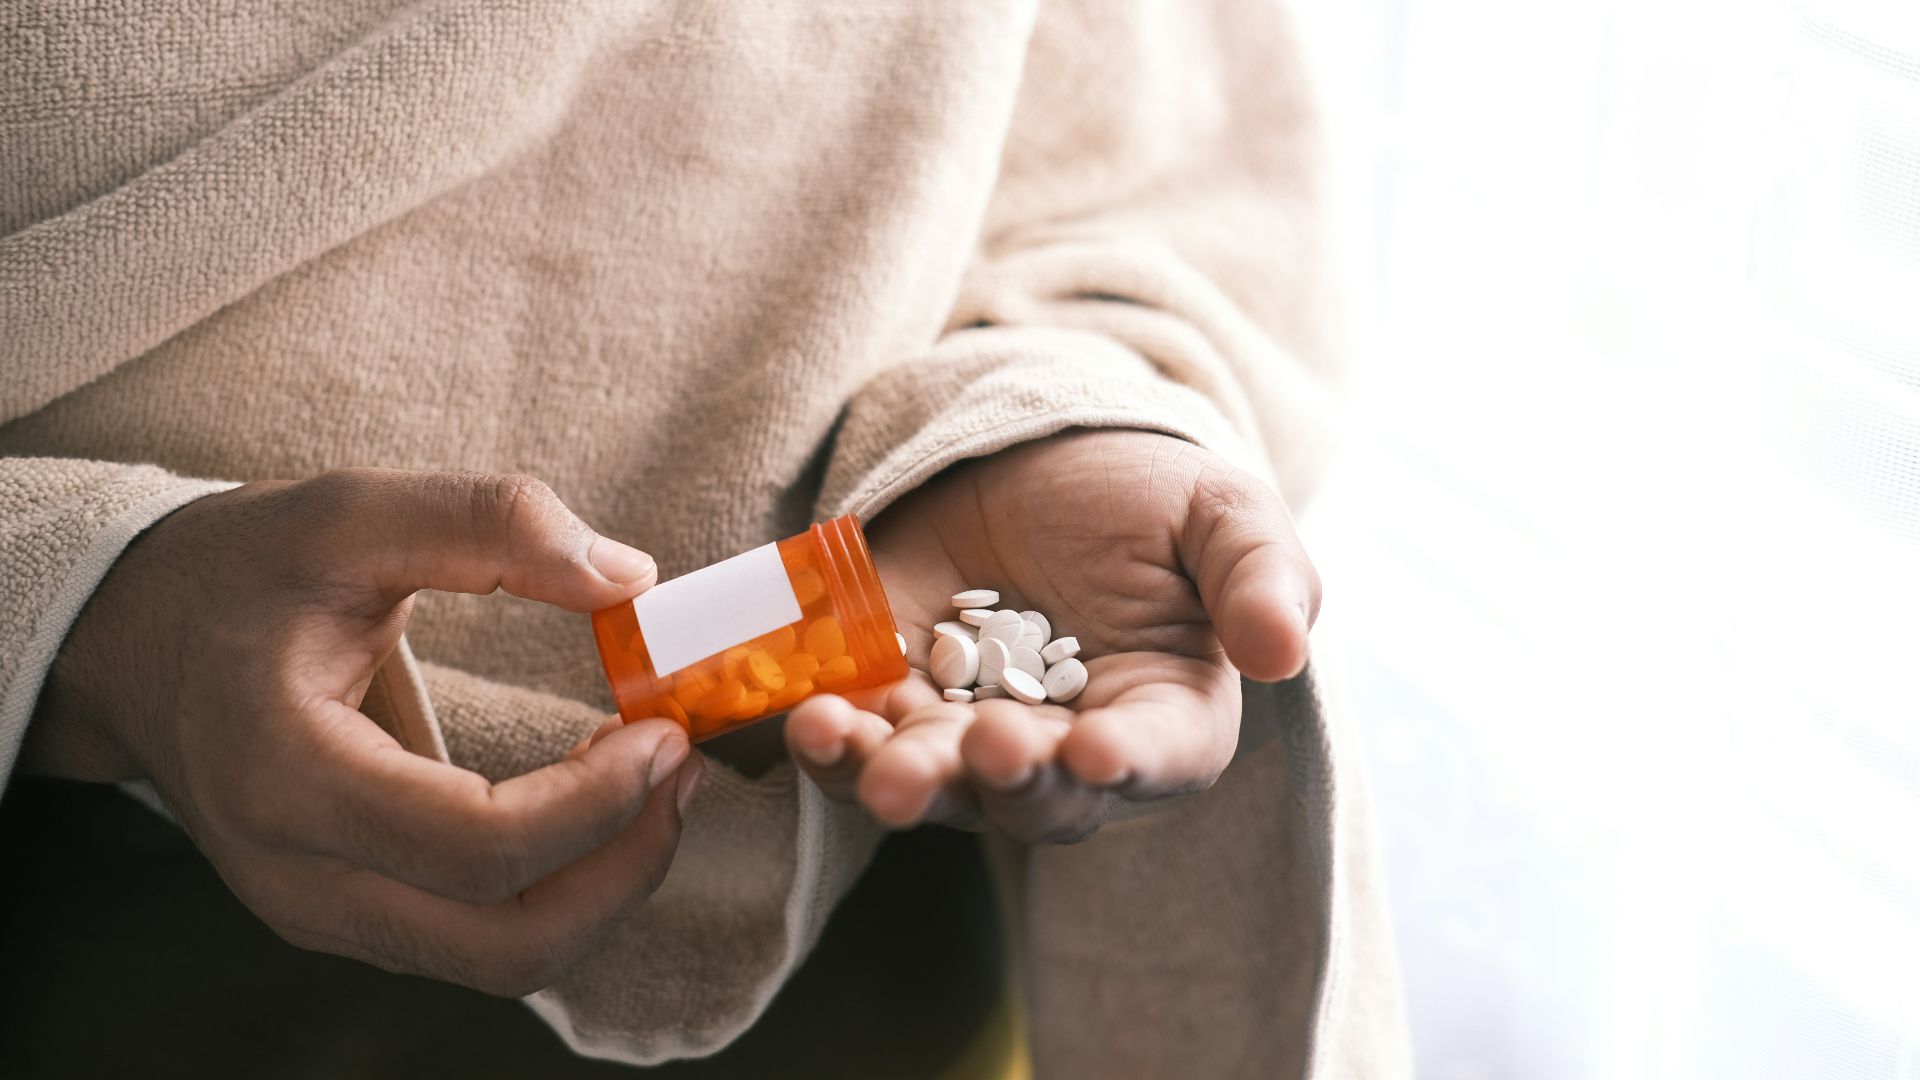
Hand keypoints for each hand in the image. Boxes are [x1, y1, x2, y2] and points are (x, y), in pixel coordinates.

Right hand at [25, 469, 701, 995]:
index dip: (596, 803)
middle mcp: (298, 876)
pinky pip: (475, 939)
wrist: (131, 641)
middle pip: (503, 944)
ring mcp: (319, 911)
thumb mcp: (349, 513)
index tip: (665, 732)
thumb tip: (627, 576)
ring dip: (602, 886)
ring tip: (655, 784)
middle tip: (682, 770)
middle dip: (624, 868)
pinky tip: (594, 803)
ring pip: (500, 960)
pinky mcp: (347, 913)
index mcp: (288, 778)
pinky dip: (557, 887)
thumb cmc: (235, 574)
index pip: (477, 847)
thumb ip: (488, 525)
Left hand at [786, 430, 1317, 842]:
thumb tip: (1283, 653)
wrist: (1035, 460)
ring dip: (899, 779)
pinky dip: (832, 744)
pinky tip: (809, 719)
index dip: (1129, 763)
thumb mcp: (1221, 512)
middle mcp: (1067, 751)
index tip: (1095, 751)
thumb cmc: (1146, 496)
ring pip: (938, 786)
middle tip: (979, 749)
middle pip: (1038, 797)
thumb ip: (1261, 576)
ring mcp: (971, 735)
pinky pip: (861, 744)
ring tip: (861, 754)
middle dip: (1004, 780)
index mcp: (1165, 716)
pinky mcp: (892, 704)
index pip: (1158, 757)